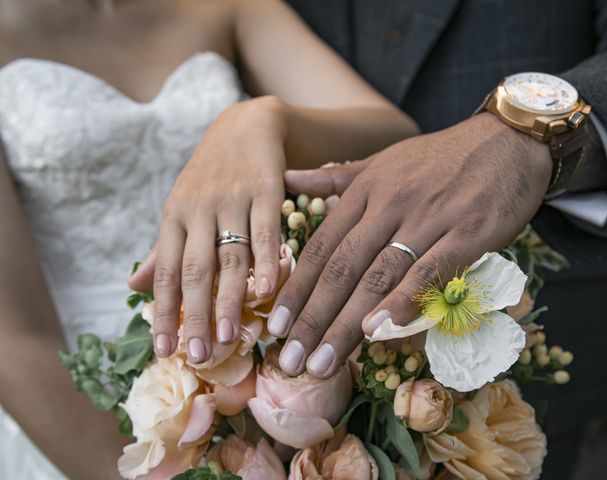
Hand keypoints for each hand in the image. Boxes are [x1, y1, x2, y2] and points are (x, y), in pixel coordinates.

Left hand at [129, 96, 288, 362]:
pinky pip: (265, 231)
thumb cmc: (211, 176)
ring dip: (228, 299)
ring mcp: (233, 199)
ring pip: (229, 256)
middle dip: (194, 315)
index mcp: (175, 217)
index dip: (164, 312)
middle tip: (197, 355)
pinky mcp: (265, 190)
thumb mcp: (181, 208)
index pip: (166, 272)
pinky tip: (267, 291)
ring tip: (229, 337)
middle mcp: (199, 210)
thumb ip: (162, 250)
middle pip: (194, 270)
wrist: (246, 126)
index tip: (164, 350)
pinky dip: (266, 262)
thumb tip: (132, 286)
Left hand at [270, 112, 551, 377]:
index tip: (275, 326)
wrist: (505, 141)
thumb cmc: (438, 158)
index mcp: (365, 190)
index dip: (296, 289)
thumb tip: (289, 179)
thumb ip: (335, 177)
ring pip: (378, 276)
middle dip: (313, 318)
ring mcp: (427, 219)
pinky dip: (403, 301)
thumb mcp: (382, 161)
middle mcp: (389, 205)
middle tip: (290, 361)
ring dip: (347, 324)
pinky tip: (379, 331)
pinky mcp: (466, 233)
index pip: (321, 246)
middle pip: (342, 268)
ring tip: (323, 362)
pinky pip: (429, 272)